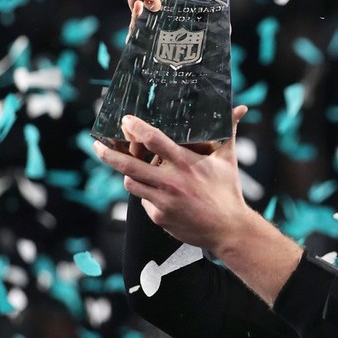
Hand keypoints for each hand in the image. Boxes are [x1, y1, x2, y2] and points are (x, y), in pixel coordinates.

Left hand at [93, 106, 251, 251]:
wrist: (228, 229)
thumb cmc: (228, 191)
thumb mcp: (228, 159)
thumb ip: (230, 130)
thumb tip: (241, 108)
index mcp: (185, 163)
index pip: (153, 140)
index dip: (135, 128)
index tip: (125, 120)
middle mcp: (171, 181)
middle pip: (128, 164)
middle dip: (107, 154)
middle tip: (96, 145)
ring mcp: (162, 201)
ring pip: (130, 183)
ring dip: (128, 173)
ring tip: (127, 167)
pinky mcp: (158, 217)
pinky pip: (143, 200)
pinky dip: (147, 193)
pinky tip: (157, 192)